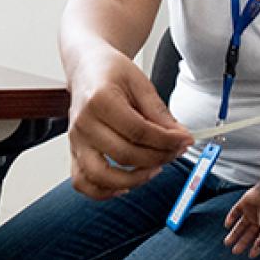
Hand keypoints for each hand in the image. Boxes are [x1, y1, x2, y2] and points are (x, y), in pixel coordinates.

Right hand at [67, 47, 192, 199]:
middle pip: (124, 154)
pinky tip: (125, 185)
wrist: (87, 67)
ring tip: (154, 169)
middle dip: (158, 158)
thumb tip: (180, 137)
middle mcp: (83, 123)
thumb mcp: (141, 83)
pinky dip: (103, 191)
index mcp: (100, 100)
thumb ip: (159, 113)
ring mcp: (76, 141)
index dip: (167, 140)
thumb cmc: (111, 72)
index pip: (139, 131)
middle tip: (176, 152)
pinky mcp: (73, 152)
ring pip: (100, 176)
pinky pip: (83, 183)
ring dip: (133, 180)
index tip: (185, 140)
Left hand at [224, 185, 259, 257]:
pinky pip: (235, 212)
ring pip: (240, 225)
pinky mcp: (243, 203)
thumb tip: (258, 247)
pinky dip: (230, 218)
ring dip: (234, 234)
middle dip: (242, 243)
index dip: (256, 248)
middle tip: (235, 251)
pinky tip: (227, 225)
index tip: (250, 256)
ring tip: (227, 243)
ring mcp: (250, 211)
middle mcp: (258, 219)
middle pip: (248, 234)